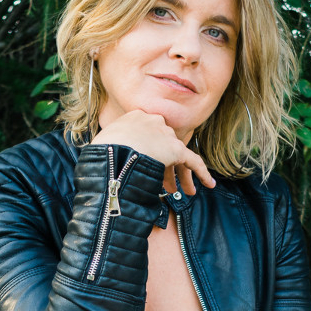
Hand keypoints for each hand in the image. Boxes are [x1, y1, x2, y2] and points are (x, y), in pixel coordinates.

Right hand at [90, 110, 214, 194]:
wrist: (113, 151)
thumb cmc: (101, 151)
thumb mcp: (101, 143)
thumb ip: (108, 147)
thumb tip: (103, 163)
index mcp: (134, 118)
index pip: (147, 137)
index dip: (150, 155)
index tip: (149, 170)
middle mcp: (152, 122)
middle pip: (164, 147)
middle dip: (167, 170)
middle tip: (168, 187)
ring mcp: (165, 134)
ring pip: (178, 157)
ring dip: (183, 176)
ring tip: (187, 192)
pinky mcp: (176, 149)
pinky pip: (194, 162)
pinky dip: (202, 173)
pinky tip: (209, 184)